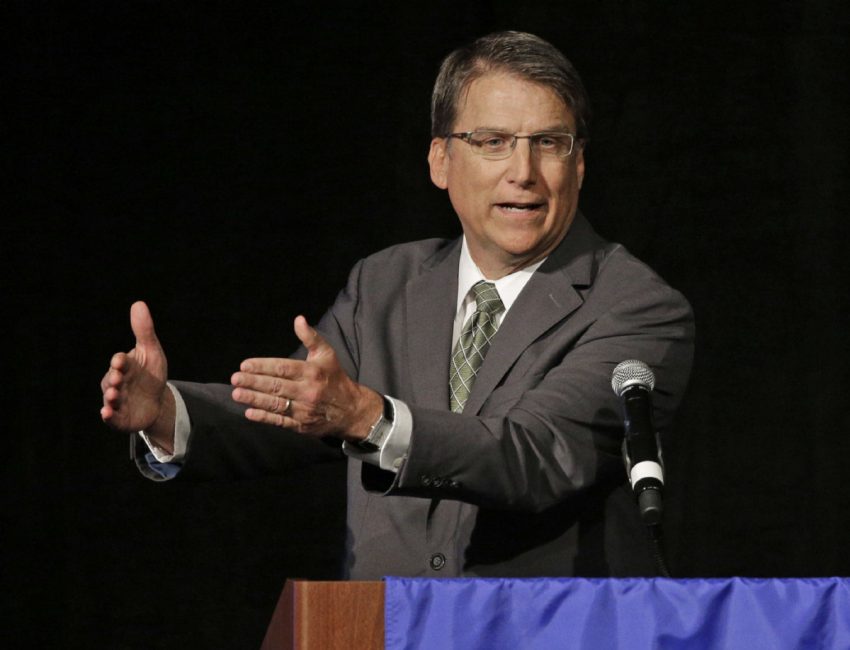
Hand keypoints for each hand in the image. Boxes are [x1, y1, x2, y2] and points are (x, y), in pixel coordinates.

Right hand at [100, 301, 174, 448]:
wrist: (156, 401)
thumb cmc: (150, 373)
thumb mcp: (152, 352)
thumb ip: (144, 331)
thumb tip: (138, 303)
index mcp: (124, 366)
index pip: (120, 361)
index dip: (120, 361)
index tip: (121, 360)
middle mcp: (116, 382)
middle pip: (112, 380)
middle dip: (113, 379)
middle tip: (116, 379)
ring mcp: (116, 400)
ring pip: (110, 398)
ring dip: (110, 398)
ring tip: (113, 397)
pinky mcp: (119, 417)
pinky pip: (111, 417)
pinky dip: (108, 416)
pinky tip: (106, 413)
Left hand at [230, 316, 381, 440]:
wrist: (351, 410)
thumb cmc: (335, 378)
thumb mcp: (326, 354)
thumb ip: (310, 337)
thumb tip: (298, 319)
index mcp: (312, 372)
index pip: (283, 368)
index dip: (263, 366)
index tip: (245, 364)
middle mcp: (307, 391)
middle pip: (276, 386)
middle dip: (253, 382)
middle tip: (235, 379)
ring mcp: (304, 410)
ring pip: (275, 404)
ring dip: (254, 399)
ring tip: (237, 394)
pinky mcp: (301, 425)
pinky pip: (280, 421)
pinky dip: (264, 417)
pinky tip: (250, 412)